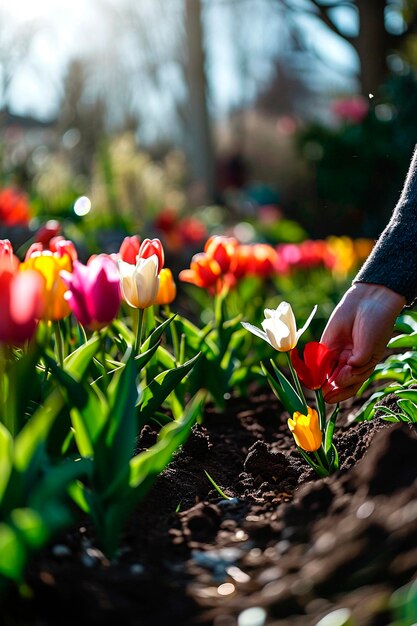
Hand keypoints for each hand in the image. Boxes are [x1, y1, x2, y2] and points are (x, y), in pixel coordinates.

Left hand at [321, 283, 404, 402]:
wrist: (368, 301)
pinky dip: (309, 365)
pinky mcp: (326, 344)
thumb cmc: (375, 326)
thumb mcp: (369, 350)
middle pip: (335, 382)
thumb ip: (356, 366)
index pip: (350, 387)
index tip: (329, 398)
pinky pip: (316, 358)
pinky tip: (304, 370)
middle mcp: (349, 365)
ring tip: (310, 382)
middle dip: (327, 388)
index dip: (339, 394)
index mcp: (362, 369)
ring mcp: (337, 355)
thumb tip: (338, 380)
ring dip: (316, 379)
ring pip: (324, 373)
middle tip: (320, 389)